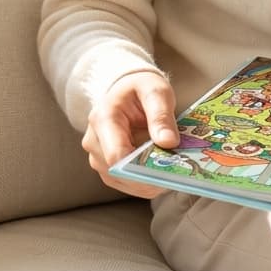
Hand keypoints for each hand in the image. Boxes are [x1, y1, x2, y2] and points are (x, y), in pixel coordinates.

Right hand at [82, 70, 178, 198]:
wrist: (126, 89)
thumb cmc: (141, 87)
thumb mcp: (156, 91)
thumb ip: (161, 116)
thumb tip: (168, 143)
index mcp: (103, 118)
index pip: (116, 154)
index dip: (141, 167)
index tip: (167, 168)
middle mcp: (94, 141)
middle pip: (118, 172)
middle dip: (148, 176)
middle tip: (176, 174)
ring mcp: (98, 156)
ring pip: (121, 181)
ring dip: (147, 182)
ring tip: (173, 174)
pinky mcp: (106, 166)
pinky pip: (124, 182)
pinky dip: (144, 182)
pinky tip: (163, 175)